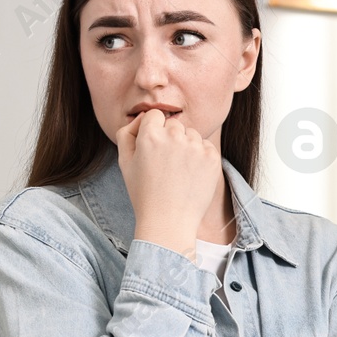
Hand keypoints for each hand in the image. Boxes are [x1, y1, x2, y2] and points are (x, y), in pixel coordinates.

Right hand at [115, 106, 220, 250]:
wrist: (169, 221)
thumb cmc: (144, 193)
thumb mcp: (124, 162)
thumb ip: (127, 133)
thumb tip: (143, 117)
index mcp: (150, 135)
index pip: (155, 115)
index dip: (153, 130)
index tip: (153, 148)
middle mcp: (174, 136)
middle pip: (174, 124)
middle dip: (170, 138)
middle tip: (165, 164)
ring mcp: (195, 146)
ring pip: (191, 134)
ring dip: (186, 146)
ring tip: (178, 171)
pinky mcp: (212, 157)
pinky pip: (206, 146)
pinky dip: (200, 157)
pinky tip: (190, 175)